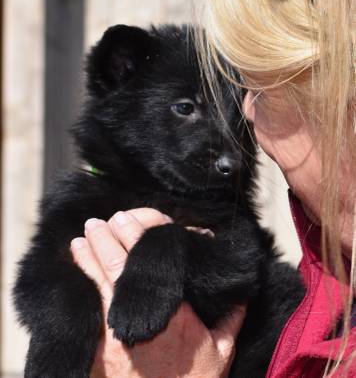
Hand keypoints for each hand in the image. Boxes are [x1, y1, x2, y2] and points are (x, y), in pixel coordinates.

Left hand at [71, 208, 245, 377]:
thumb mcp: (221, 352)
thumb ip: (231, 318)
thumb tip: (242, 294)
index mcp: (172, 310)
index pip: (148, 262)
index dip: (134, 235)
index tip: (125, 218)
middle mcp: (139, 315)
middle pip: (116, 266)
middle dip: (105, 240)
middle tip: (97, 222)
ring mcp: (114, 333)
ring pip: (97, 284)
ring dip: (87, 259)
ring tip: (80, 240)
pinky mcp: (99, 349)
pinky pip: (87, 309)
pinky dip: (80, 287)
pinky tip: (75, 274)